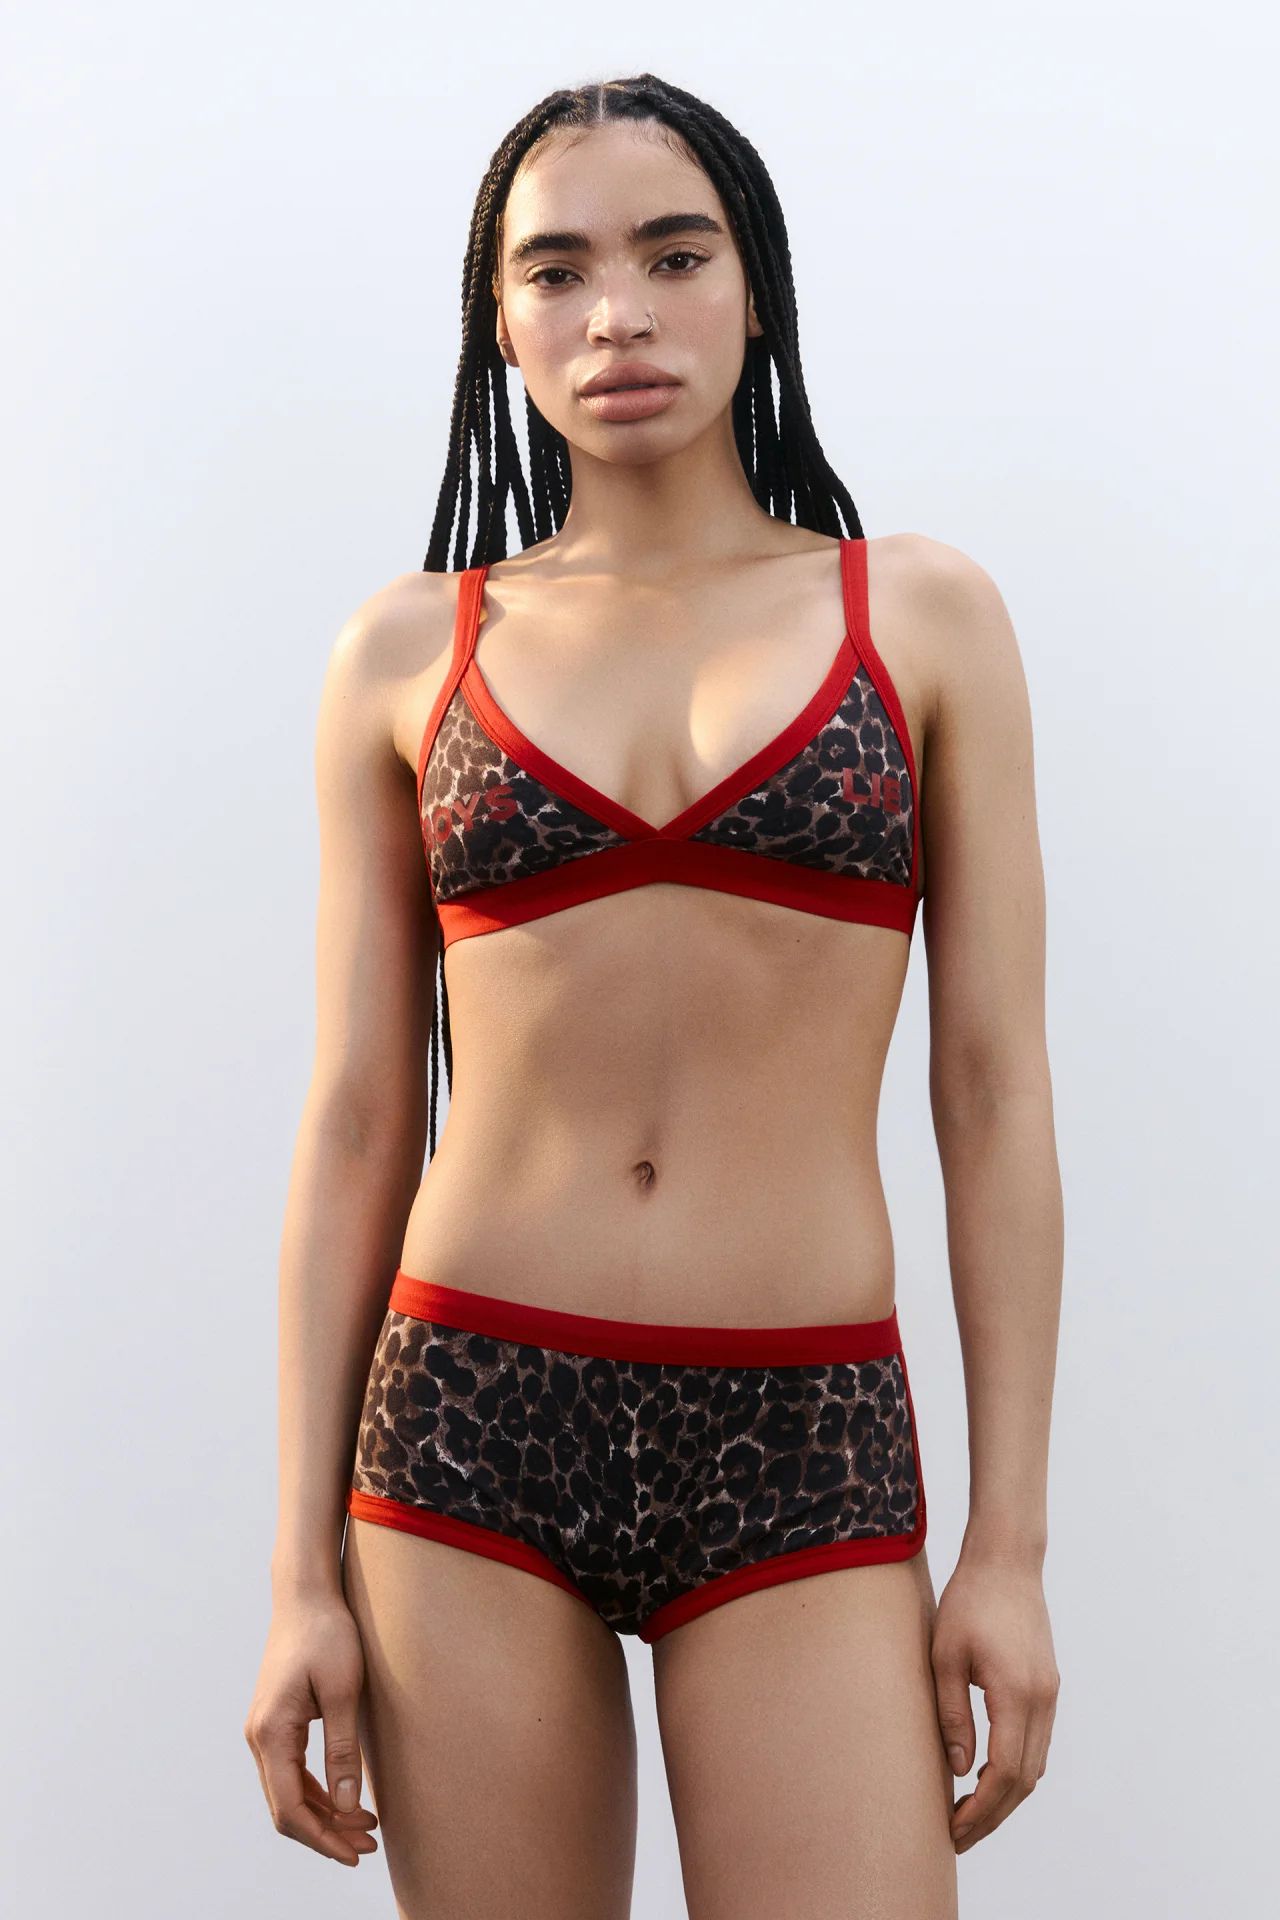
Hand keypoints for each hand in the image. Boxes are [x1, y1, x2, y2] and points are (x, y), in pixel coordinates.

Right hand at [243, 1591, 379, 1866]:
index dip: (322, 1838)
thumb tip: (349, 1806)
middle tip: (370, 1846)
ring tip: (366, 1827)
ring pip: (288, 1793)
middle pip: (286, 1807)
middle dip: (327, 1833)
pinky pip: (292, 1773)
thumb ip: (344, 1750)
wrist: (306, 1595)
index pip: (290, 1808)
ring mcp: (265, 1731)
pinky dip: (317, 1792)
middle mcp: (259, 1737)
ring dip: (324, 1814)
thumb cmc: (327, 1634)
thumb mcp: (344, 1691)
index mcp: (272, 1732)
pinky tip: (347, 1799)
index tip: (356, 1855)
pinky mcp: (276, 1723)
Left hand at [930, 1552, 1059, 1853]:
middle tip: (957, 1835)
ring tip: (969, 1813)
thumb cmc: (970, 1601)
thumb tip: (960, 1769)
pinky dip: (1017, 1769)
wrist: (1007, 1561)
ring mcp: (1050, 1693)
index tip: (954, 1828)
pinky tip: (988, 1775)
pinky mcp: (1048, 1686)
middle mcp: (1042, 1699)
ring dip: (1006, 1795)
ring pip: (1036, 1765)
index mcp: (1016, 1692)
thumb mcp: (945, 1655)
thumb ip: (952, 1713)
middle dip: (993, 1814)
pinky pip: (1038, 1743)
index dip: (982, 1809)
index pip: (1005, 1772)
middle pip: (1025, 1779)